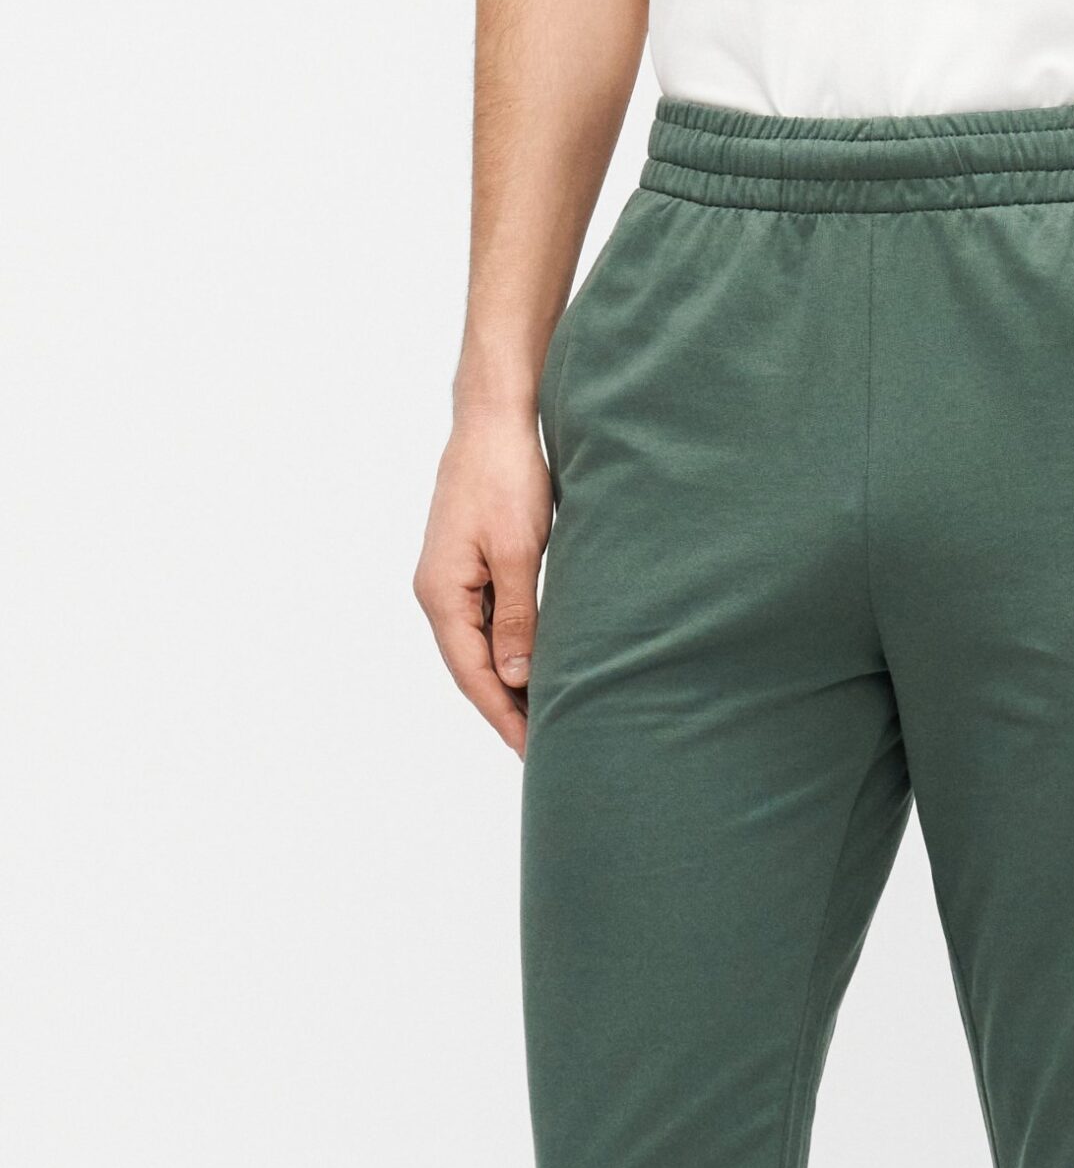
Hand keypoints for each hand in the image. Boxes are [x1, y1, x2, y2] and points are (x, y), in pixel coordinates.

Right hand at [413, 412, 553, 756]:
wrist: (496, 418)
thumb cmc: (506, 475)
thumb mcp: (517, 552)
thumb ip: (517, 619)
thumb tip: (514, 679)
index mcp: (441, 592)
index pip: (472, 674)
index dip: (502, 715)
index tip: (530, 749)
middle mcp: (438, 591)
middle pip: (471, 669)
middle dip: (503, 709)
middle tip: (541, 749)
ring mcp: (452, 579)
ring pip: (480, 649)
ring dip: (507, 684)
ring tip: (541, 720)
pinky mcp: (470, 566)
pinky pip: (487, 624)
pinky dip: (510, 652)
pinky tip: (534, 669)